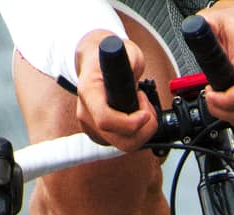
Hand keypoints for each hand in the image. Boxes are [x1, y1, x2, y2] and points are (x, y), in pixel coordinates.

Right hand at [72, 31, 158, 153]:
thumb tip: (132, 66)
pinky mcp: (100, 134)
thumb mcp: (123, 51)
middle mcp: (86, 113)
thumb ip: (129, 59)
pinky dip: (138, 134)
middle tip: (147, 108)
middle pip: (121, 141)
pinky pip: (124, 143)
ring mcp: (92, 126)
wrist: (94, 62)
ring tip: (144, 111)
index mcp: (88, 92)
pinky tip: (137, 117)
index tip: (144, 110)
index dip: (131, 121)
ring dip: (144, 132)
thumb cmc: (107, 58)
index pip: (106, 120)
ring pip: (125, 145)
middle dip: (145, 129)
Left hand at [195, 1, 233, 126]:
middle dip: (223, 112)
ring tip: (215, 96)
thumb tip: (192, 32)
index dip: (225, 101)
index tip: (209, 94)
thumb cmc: (233, 25)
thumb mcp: (212, 21)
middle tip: (209, 98)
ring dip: (227, 112)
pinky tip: (226, 97)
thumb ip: (201, 29)